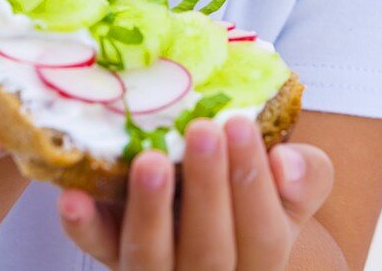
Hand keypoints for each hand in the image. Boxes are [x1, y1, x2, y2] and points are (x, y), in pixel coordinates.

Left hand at [57, 113, 333, 269]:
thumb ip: (307, 175)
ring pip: (149, 263)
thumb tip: (286, 163)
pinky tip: (74, 195)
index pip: (262, 238)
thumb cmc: (257, 191)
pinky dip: (84, 226)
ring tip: (149, 159)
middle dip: (206, 191)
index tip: (240, 124)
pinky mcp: (114, 256)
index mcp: (261, 263)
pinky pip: (97, 250)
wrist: (218, 217)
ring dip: (149, 213)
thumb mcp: (294, 187)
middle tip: (202, 129)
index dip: (253, 185)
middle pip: (208, 256)